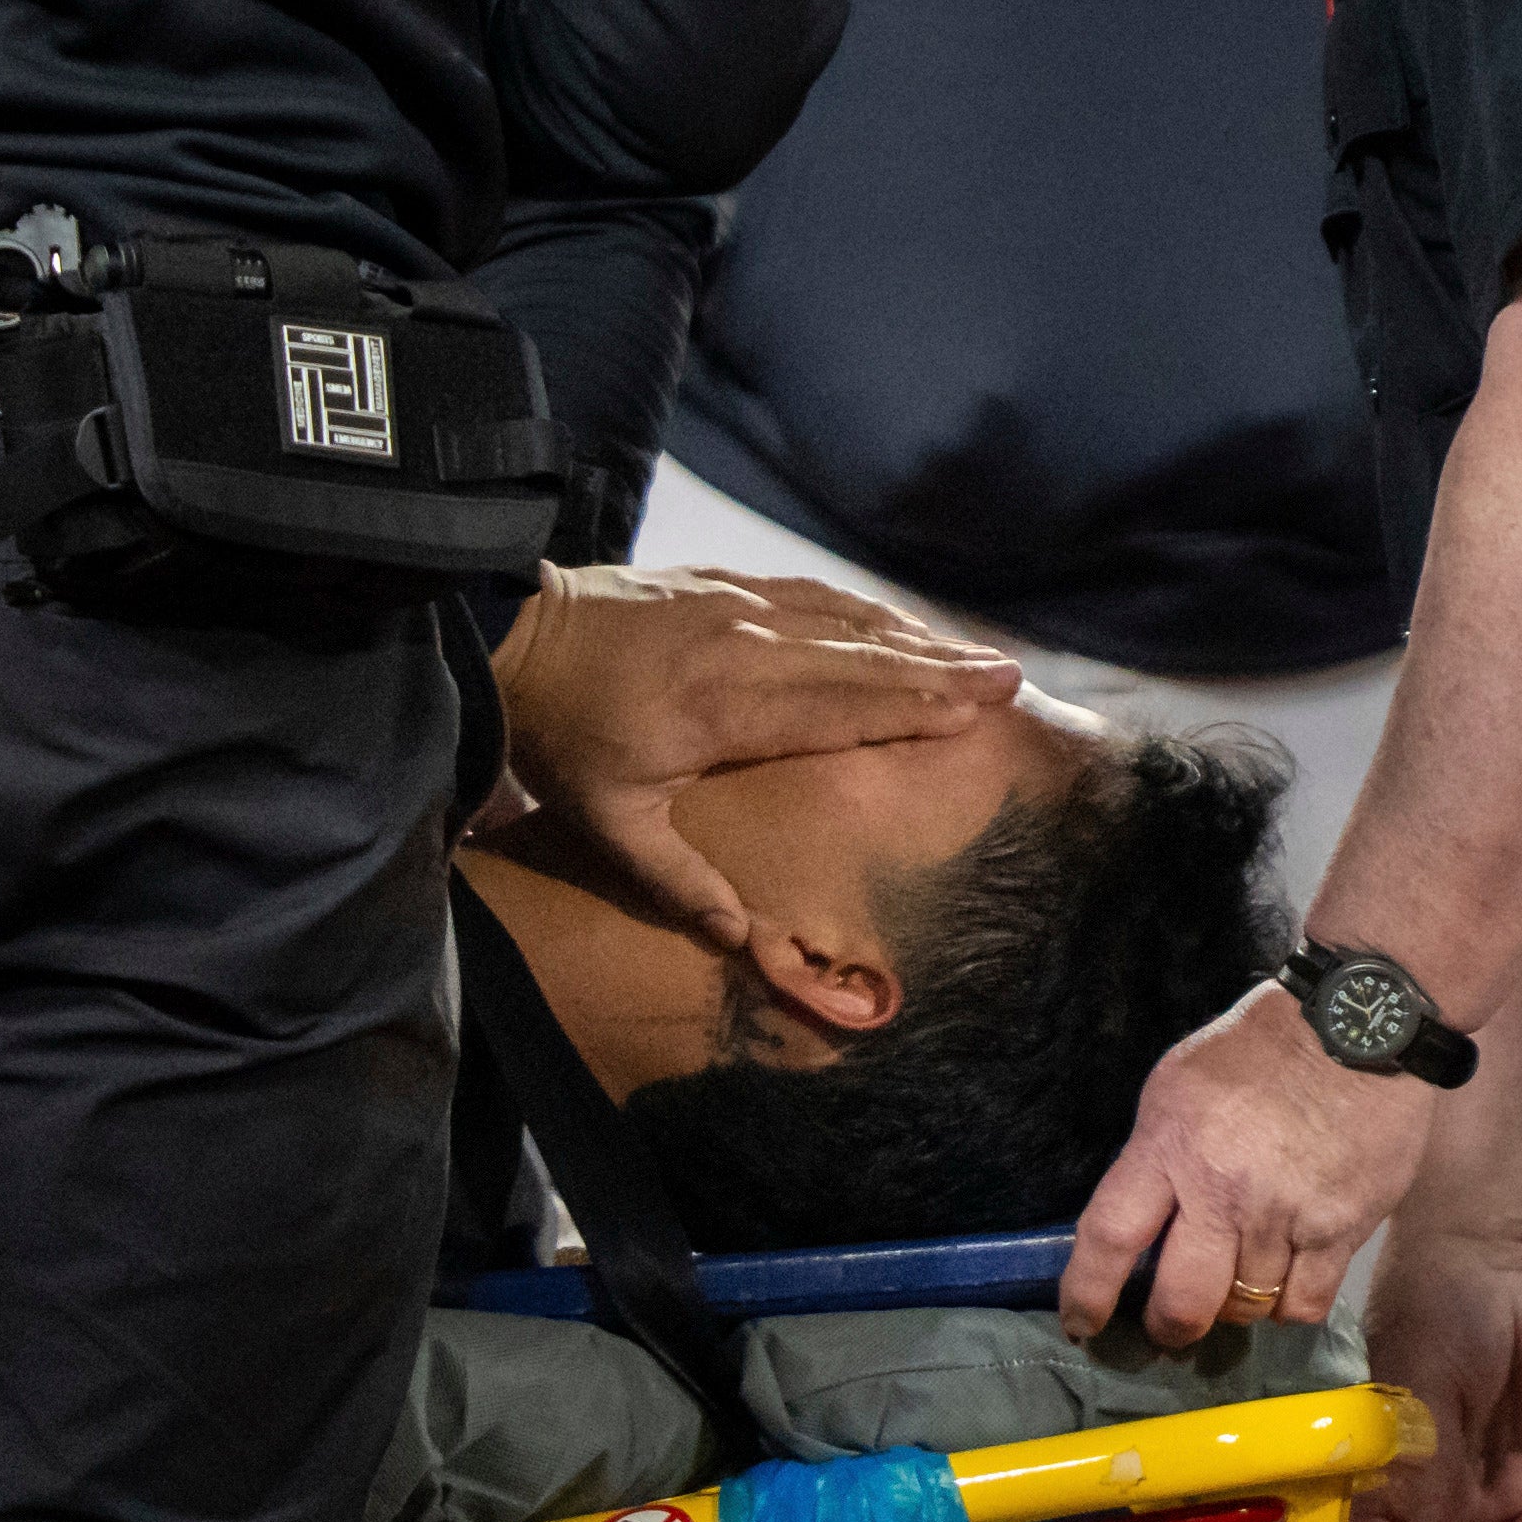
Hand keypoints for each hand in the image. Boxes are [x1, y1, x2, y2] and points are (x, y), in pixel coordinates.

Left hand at [484, 565, 1012, 946]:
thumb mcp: (608, 822)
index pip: (840, 709)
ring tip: (973, 651)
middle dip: (940, 668)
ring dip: (914, 636)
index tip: (974, 712)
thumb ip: (678, 879)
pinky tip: (893, 619)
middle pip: (862, 659)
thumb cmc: (562, 738)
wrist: (513, 637)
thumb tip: (741, 940)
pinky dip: (863, 609)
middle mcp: (747, 648)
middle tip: (1009, 676)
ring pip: (844, 619)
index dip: (911, 708)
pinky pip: (811, 593)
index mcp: (725, 709)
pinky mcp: (724, 582)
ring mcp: (738, 605)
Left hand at [1063, 980, 1440, 1345]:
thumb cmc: (1259, 1050)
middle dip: (1169, 1328)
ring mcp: (1285, 1215)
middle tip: (1172, 1327)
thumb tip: (1140, 1227)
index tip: (1081, 1324)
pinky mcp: (1341, 1229)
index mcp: (1171, 1143)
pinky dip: (1289, 1305)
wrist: (1359, 1024)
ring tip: (1241, 1276)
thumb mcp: (1178, 1085)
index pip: (1109, 1237)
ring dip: (1236, 1304)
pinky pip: (1304, 1306)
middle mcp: (1224, 1188)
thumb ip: (1155, 1156)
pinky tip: (1288, 1280)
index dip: (1086, 1294)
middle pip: (1181, 1304)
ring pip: (1245, 1308)